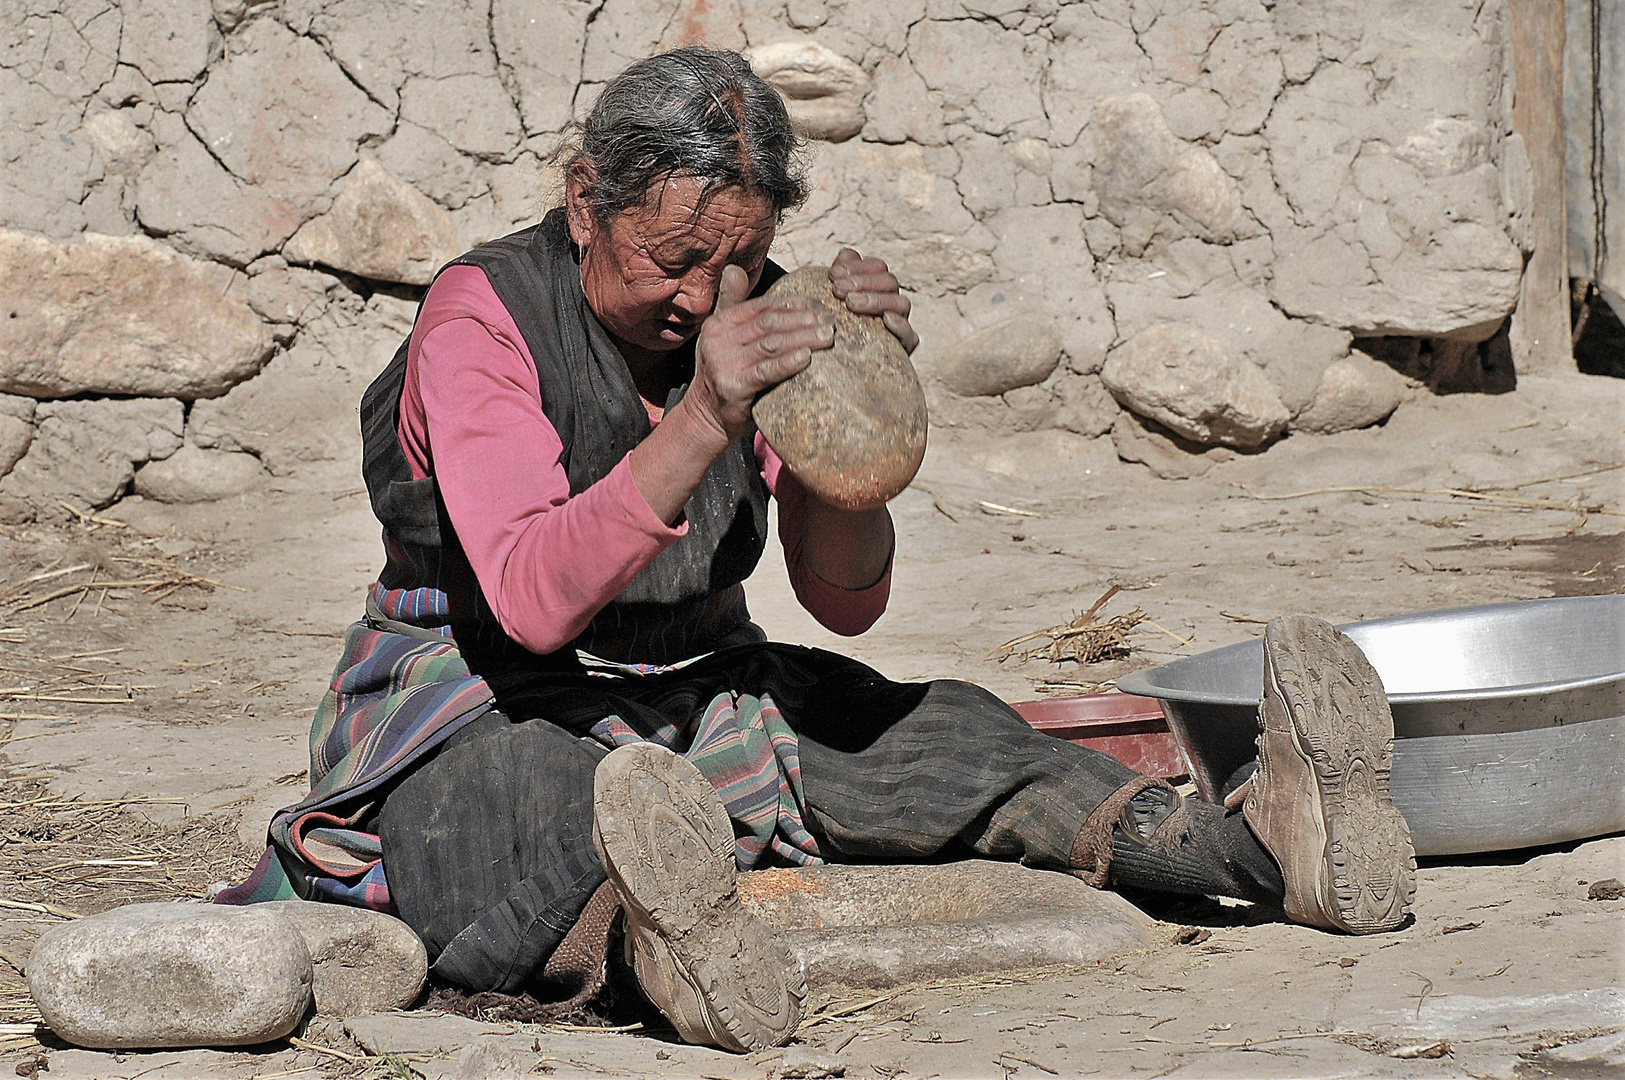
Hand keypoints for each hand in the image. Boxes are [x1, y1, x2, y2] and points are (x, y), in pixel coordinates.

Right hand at [685, 264, 834, 442]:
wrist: (706, 417)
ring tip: (828, 336)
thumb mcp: (722, 337)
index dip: (794, 304)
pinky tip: (807, 357)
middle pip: (771, 323)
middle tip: (831, 322)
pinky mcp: (734, 385)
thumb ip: (732, 304)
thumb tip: (735, 269)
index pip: (763, 306)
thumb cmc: (726, 375)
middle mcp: (719, 339)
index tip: (819, 306)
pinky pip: (767, 370)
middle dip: (804, 320)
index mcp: (719, 323)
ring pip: (772, 343)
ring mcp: (725, 362)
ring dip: (804, 338)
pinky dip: (788, 362)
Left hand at [829, 248, 917, 353]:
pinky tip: (886, 320)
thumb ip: (840, 275)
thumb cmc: (834, 327)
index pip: (877, 267)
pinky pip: (910, 335)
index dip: (857, 267)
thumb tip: (845, 255)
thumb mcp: (832, 300)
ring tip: (851, 303)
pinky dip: (900, 326)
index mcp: (878, 286)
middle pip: (889, 282)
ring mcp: (900, 323)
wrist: (838, 366)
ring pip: (900, 303)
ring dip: (876, 300)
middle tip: (838, 290)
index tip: (833, 274)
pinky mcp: (904, 347)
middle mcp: (892, 302)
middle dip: (863, 282)